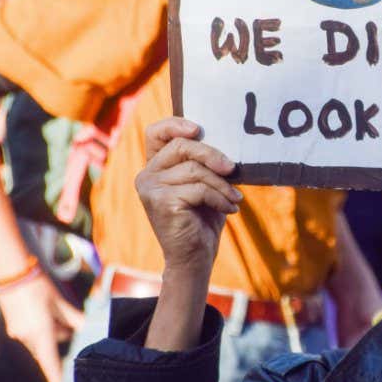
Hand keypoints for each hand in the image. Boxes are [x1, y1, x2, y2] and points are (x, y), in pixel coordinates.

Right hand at [0, 272, 84, 381]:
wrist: (11, 272)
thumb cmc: (38, 286)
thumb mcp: (59, 302)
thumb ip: (74, 319)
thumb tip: (90, 328)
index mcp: (40, 333)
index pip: (50, 363)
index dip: (56, 380)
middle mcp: (27, 337)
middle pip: (49, 348)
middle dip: (61, 338)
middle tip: (70, 322)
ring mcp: (18, 333)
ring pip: (41, 340)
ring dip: (51, 331)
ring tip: (53, 310)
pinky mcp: (13, 326)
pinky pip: (32, 334)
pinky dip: (41, 327)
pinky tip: (44, 310)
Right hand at [136, 118, 240, 277]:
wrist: (195, 257)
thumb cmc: (202, 218)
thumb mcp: (203, 184)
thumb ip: (202, 163)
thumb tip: (224, 144)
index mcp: (155, 167)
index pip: (156, 133)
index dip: (175, 124)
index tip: (198, 129)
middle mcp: (146, 175)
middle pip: (182, 146)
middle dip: (212, 155)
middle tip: (233, 169)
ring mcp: (150, 189)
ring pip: (195, 170)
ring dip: (222, 184)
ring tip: (234, 198)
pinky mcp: (161, 202)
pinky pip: (198, 189)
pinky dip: (219, 198)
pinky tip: (229, 209)